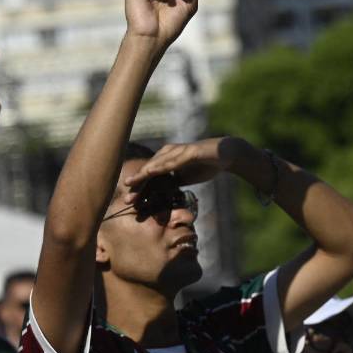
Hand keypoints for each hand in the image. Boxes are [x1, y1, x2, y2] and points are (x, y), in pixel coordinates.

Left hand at [123, 136, 244, 196]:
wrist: (226, 155)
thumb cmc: (205, 164)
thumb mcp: (185, 178)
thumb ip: (173, 183)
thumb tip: (161, 195)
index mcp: (168, 161)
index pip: (151, 177)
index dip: (140, 189)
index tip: (130, 202)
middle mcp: (170, 153)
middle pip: (150, 170)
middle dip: (137, 185)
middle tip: (126, 199)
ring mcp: (179, 151)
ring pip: (157, 164)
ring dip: (144, 175)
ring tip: (132, 184)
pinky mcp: (189, 151)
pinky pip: (173, 160)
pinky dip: (161, 166)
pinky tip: (150, 172)